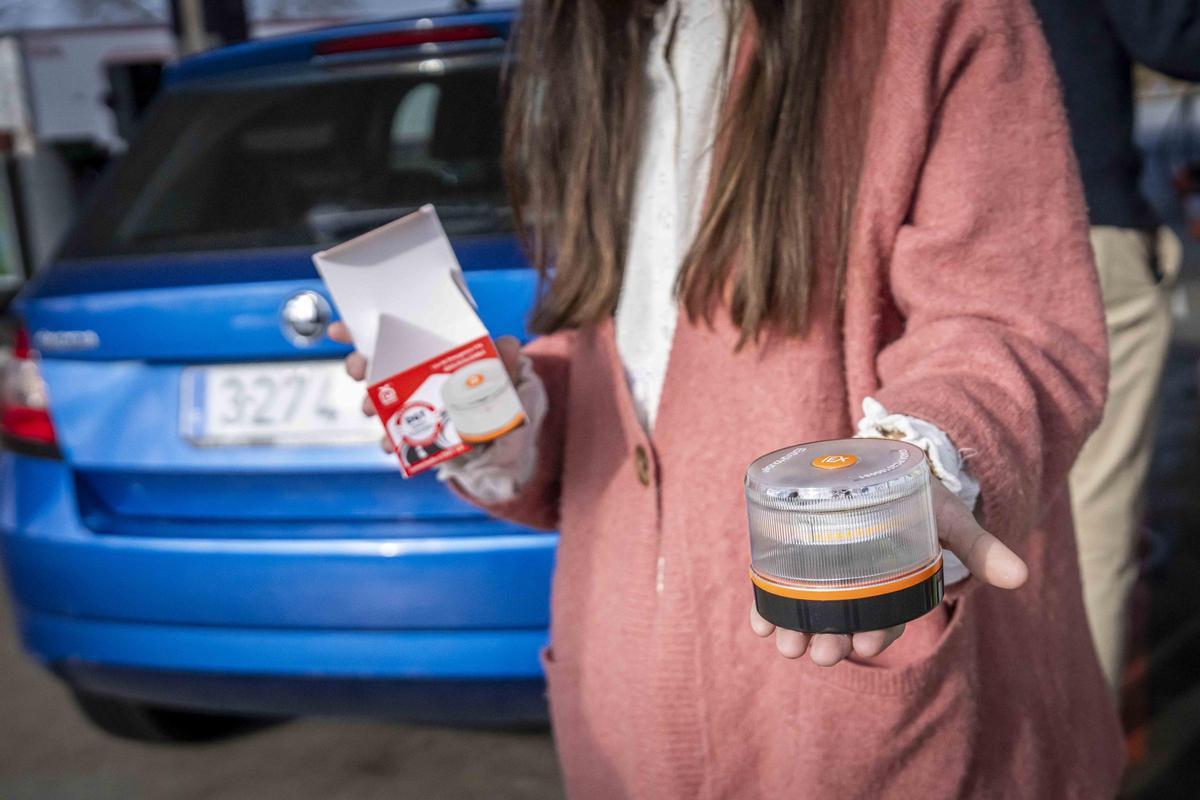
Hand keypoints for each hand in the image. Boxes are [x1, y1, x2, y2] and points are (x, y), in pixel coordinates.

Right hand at [327, 321, 524, 452]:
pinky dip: (387, 441)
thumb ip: (502, 357)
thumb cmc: (494, 391)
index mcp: (423, 352)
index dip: (358, 330)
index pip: (386, 335)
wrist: (501, 433)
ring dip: (370, 404)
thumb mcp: (502, 370)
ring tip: (373, 410)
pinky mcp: (413, 435)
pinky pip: (394, 437)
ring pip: (377, 402)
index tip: (339, 329)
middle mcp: (407, 376)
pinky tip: (388, 444)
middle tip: (358, 370)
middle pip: (372, 366)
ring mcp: (408, 405)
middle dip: (359, 366)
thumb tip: (507, 344)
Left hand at [749, 478, 1027, 665]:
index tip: (869, 643)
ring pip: (809, 612)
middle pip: (844, 622)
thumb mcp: (948, 516)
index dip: (878, 633)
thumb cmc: (919, 496)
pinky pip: (779, 589)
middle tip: (819, 652)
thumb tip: (1017, 577)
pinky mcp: (797, 558)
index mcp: (892, 585)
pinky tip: (759, 622)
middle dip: (831, 641)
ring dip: (795, 631)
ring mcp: (824, 574)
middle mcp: (857, 586)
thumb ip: (978, 545)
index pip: (885, 618)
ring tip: (785, 643)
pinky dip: (767, 607)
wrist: (880, 462)